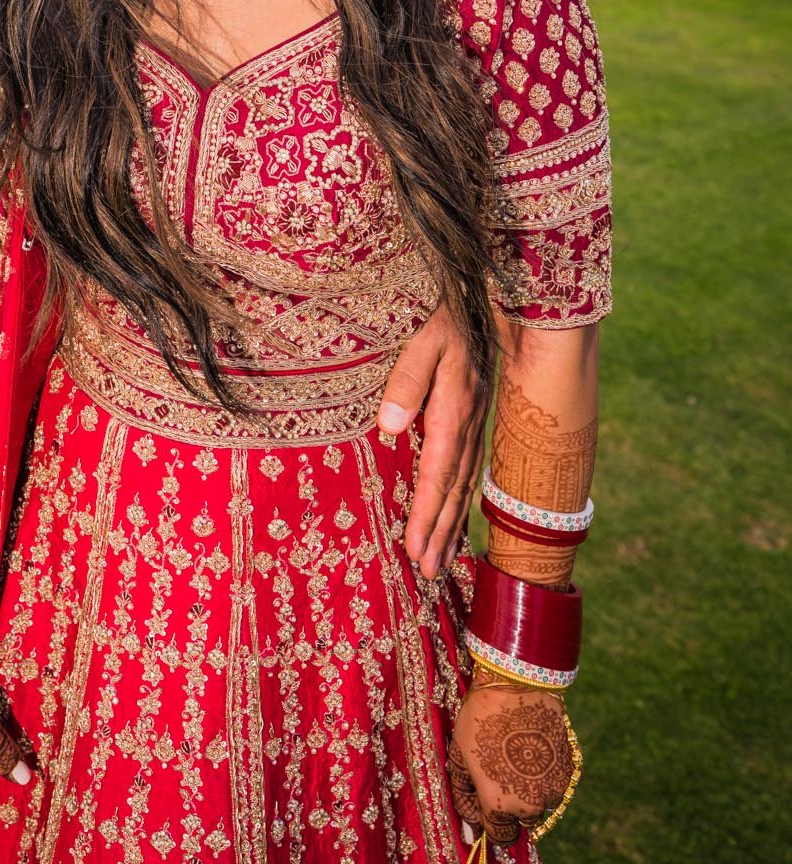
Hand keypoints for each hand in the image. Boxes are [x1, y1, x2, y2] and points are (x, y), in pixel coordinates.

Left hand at [377, 303, 487, 577]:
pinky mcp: (474, 416)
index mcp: (453, 410)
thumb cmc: (442, 316)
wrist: (480, 297)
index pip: (436, 474)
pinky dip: (460, 500)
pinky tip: (455, 517)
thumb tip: (387, 430)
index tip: (415, 550)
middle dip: (440, 533)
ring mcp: (475, 422)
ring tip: (441, 561)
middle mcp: (468, 423)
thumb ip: (406, 383)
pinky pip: (468, 469)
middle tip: (428, 572)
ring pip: (463, 484)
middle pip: (453, 490)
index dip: (425, 515)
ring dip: (451, 524)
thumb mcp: (421, 341)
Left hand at [448, 680, 571, 846]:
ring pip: (541, 805)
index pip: (499, 835)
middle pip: (521, 821)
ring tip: (515, 758)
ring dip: (530, 792)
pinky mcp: (568, 771)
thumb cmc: (481, 718)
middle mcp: (530, 805)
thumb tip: (470, 827)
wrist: (517, 686)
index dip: (490, 822)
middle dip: (510, 806)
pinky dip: (544, 776)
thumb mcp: (459, 756)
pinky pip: (555, 786)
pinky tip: (531, 751)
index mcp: (500, 804)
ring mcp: (553, 789)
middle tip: (499, 775)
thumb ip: (463, 795)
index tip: (485, 804)